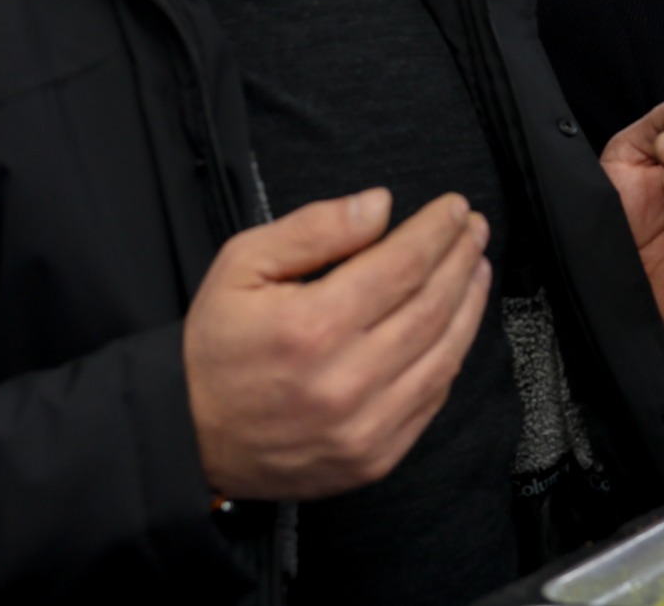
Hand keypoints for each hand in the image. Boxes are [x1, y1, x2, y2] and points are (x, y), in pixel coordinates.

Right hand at [184, 188, 492, 501]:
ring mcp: (364, 426)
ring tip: (476, 268)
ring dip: (469, 303)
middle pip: (432, 305)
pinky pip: (432, 399)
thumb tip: (379, 205)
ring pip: (444, 353)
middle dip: (461, 258)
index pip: (403, 264)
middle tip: (473, 230)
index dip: (437, 230)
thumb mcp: (242, 265)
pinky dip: (452, 355)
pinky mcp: (373, 458)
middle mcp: (345, 380)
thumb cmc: (215, 349)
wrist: (187, 438)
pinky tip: (456, 324)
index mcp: (312, 327)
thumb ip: (315, 229)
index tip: (453, 208)